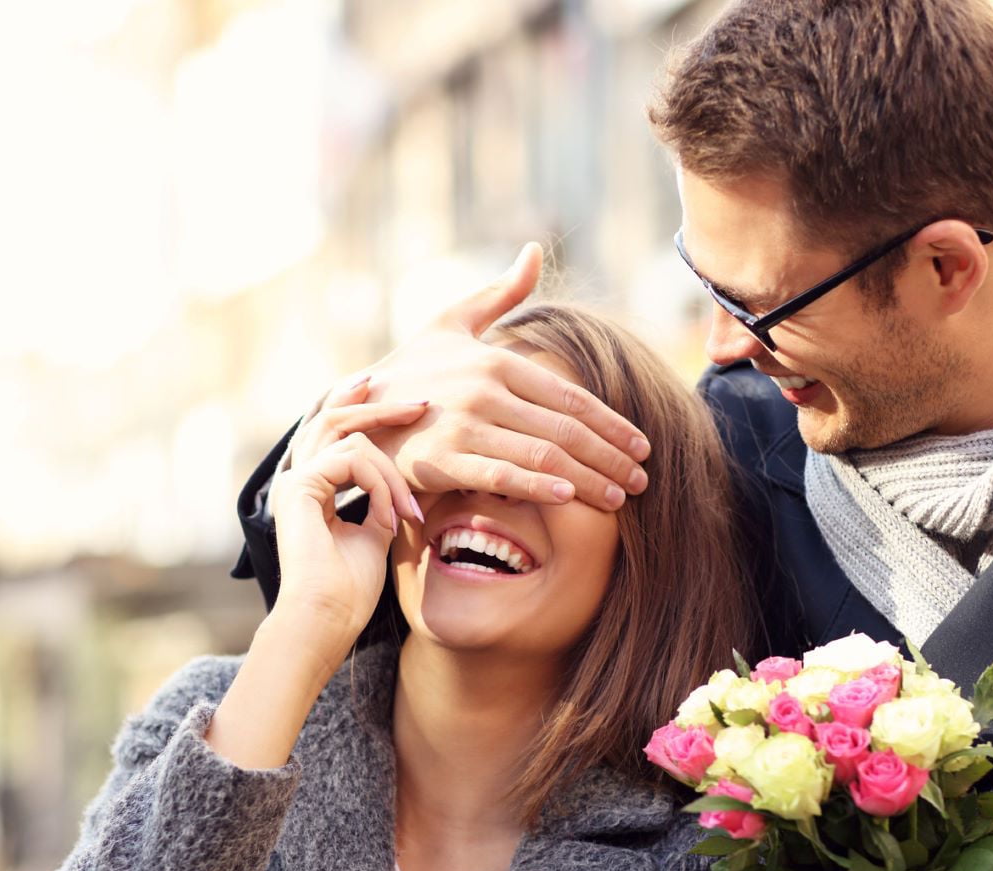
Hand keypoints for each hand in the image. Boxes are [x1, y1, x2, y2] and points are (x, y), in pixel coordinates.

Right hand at [272, 426, 419, 656]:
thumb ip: (381, 498)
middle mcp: (298, 479)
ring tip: (409, 510)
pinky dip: (380, 484)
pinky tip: (390, 517)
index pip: (336, 435)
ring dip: (391, 470)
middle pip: (334, 419)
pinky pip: (351, 460)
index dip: (368, 415)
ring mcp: (295, 480)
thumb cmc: (351, 588)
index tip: (410, 409)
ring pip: (349, 437)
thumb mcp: (376, 531)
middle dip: (378, 408)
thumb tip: (401, 479)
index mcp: (312, 489)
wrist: (329, 618)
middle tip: (420, 404)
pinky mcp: (299, 487)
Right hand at [292, 244, 651, 511]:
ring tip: (620, 500)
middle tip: (643, 481)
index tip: (642, 446)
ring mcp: (462, 424)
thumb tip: (534, 250)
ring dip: (589, 479)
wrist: (350, 410)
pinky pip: (502, 476)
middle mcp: (483, 389)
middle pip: (565, 429)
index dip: (611, 424)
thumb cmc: (408, 371)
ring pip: (543, 455)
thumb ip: (498, 293)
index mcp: (494, 360)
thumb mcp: (450, 323)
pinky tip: (569, 500)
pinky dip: (540, 487)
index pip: (569, 396)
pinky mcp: (441, 459)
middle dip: (610, 457)